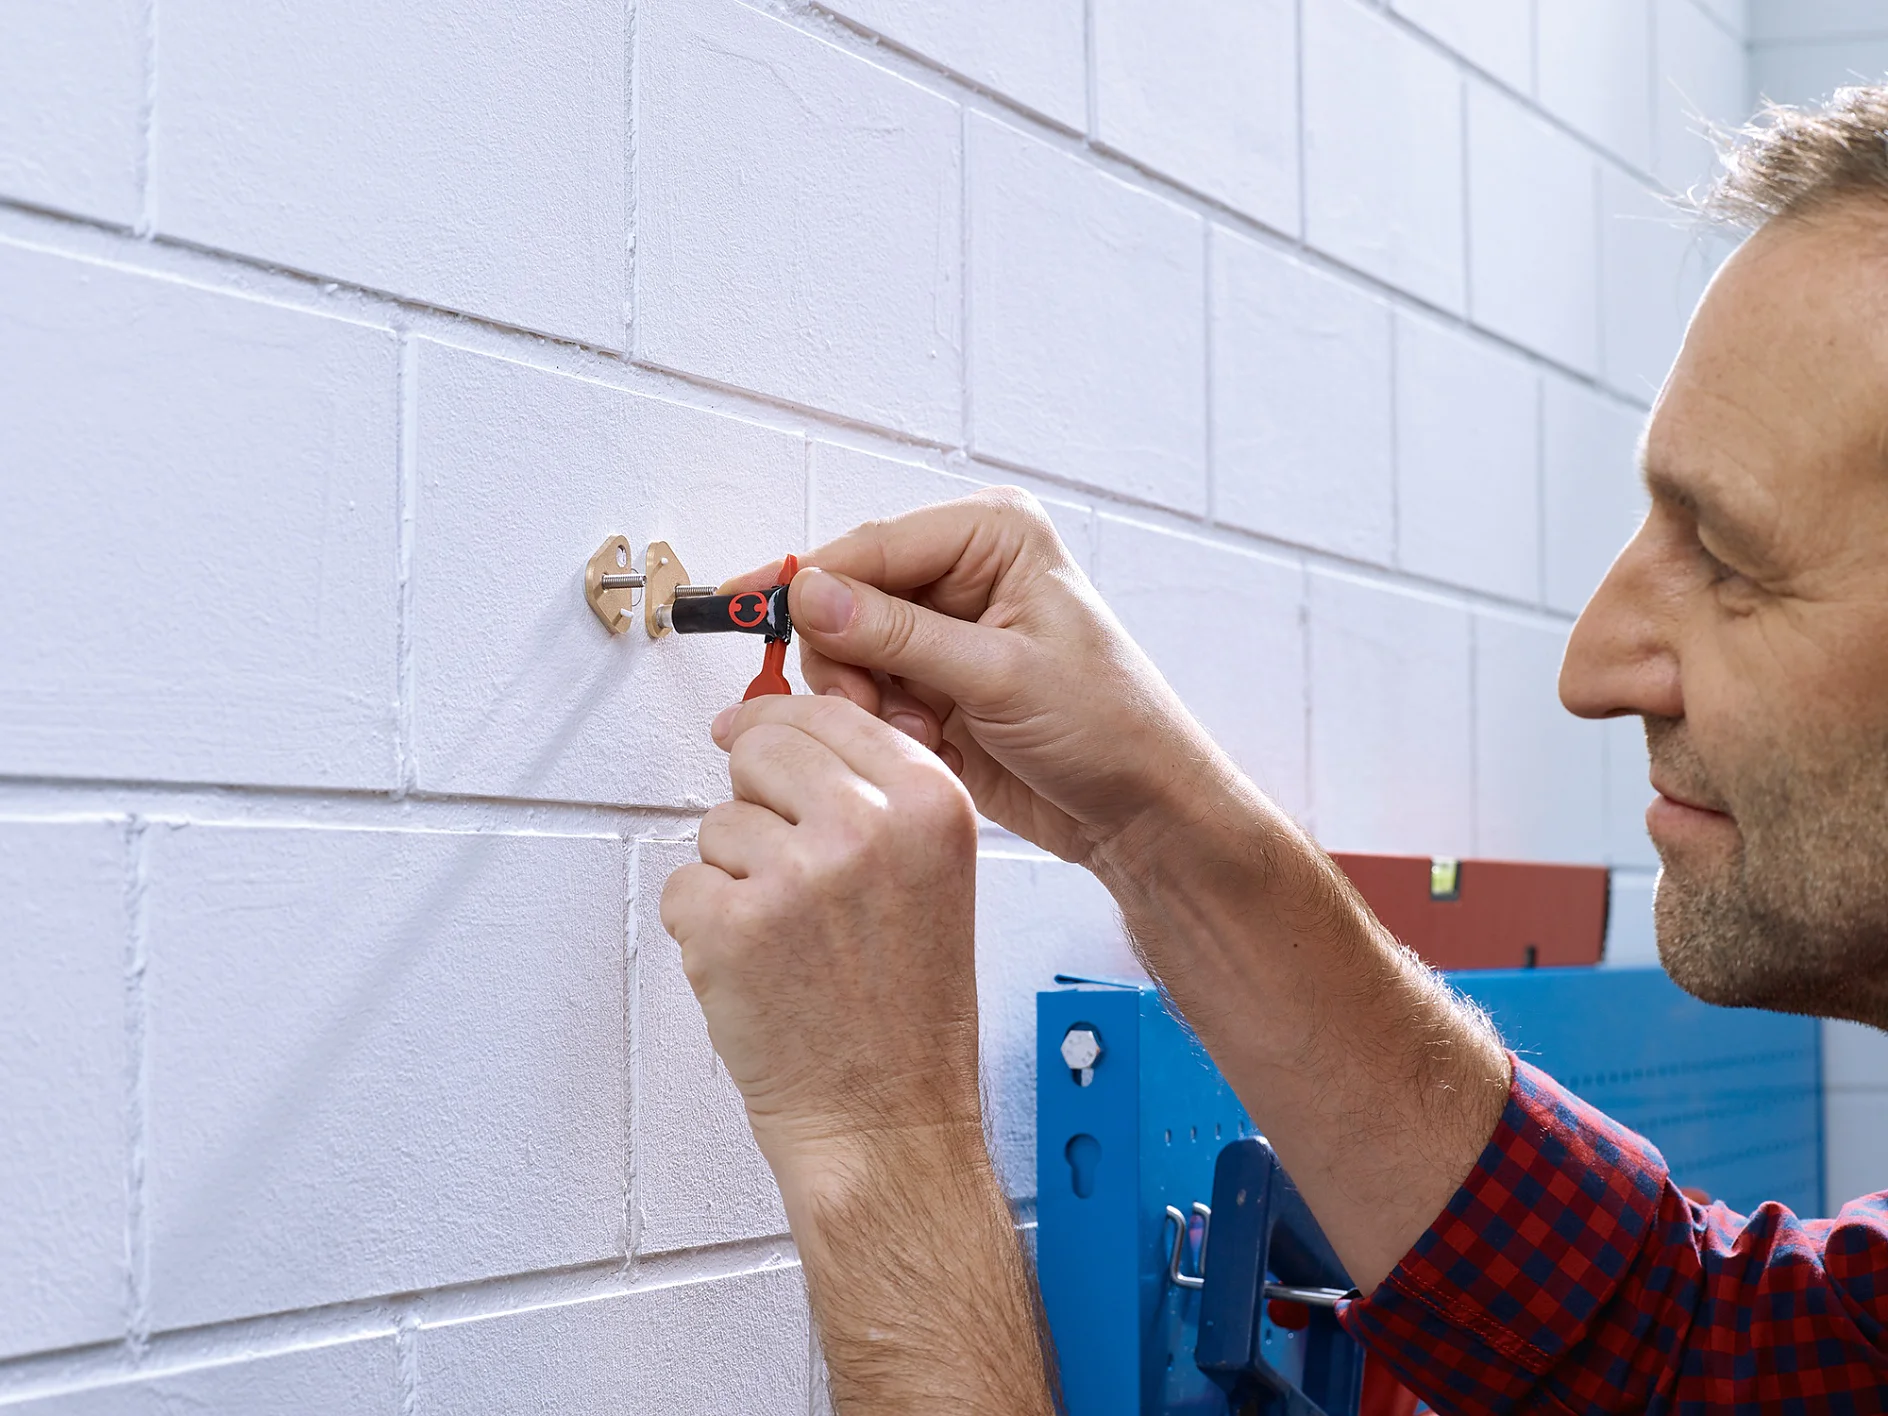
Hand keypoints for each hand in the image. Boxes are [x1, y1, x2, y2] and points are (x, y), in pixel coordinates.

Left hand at [659, 693, 982, 1192]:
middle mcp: (867, 827)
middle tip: (789, 871)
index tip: (758, 733)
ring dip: (735, 875)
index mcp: (929, 804)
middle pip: (762, 749)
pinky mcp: (731, 923)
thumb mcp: (934, 873)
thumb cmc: (909, 1014)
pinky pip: (684, 886)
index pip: (830, 712)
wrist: (886, 1121)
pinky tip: (758, 967)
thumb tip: (786, 725)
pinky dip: (703, 928)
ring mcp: (796, 874)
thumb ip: (876, 795)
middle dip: (758, 802)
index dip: (783, 727)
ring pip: (718, 824)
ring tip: (790, 939)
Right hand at [722, 488, 1226, 864]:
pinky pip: (868, 693)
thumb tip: (813, 594)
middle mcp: (966, 570)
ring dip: (866, 701)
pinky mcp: (936, 680)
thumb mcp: (1000, 676)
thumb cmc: (1108, 726)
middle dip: (848, 660)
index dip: (808, 583)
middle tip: (879, 710)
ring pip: (847, 652)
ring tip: (919, 734)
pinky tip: (926, 745)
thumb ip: (899, 634)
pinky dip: (880, 725)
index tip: (752, 612)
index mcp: (992, 536)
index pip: (870, 546)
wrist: (1140, 809)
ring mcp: (947, 628)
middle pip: (846, 597)